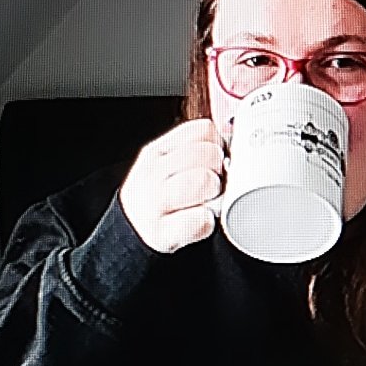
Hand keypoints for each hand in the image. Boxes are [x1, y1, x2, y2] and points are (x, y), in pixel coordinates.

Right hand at [119, 119, 227, 252]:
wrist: (133, 236)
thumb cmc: (160, 201)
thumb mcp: (168, 168)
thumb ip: (194, 152)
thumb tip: (232, 145)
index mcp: (157, 152)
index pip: (203, 130)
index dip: (219, 144)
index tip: (218, 159)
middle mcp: (152, 173)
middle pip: (207, 153)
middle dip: (219, 168)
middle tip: (216, 184)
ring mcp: (154, 203)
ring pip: (203, 180)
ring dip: (215, 192)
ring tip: (209, 201)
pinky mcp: (162, 232)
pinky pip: (200, 219)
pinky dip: (208, 221)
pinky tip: (202, 221)